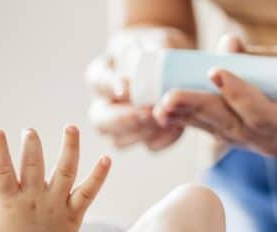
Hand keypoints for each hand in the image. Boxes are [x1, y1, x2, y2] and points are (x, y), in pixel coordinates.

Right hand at [0, 126, 110, 231]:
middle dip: (31, 145)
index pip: (2, 170)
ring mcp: (55, 208)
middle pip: (33, 166)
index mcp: (9, 203)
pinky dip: (99, 176)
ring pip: (64, 172)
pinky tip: (107, 158)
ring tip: (71, 128)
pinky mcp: (73, 216)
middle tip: (30, 131)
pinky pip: (88, 193)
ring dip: (69, 148)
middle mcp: (33, 202)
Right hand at [87, 27, 193, 151]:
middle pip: (100, 121)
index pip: (98, 82)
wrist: (171, 60)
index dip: (110, 87)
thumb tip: (157, 64)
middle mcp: (104, 104)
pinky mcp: (145, 136)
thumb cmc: (159, 46)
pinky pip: (148, 146)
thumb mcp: (157, 40)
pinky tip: (178, 126)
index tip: (125, 88)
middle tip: (147, 112)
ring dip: (142, 133)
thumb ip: (155, 50)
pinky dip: (163, 139)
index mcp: (100, 75)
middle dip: (123, 120)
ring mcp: (121, 125)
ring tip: (165, 119)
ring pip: (119, 140)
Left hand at [153, 35, 276, 155]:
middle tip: (171, 97)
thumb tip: (227, 44)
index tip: (216, 71)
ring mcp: (247, 143)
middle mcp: (268, 141)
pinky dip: (185, 117)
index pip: (261, 114)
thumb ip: (260, 57)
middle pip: (229, 124)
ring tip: (160, 105)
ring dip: (183, 115)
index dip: (238, 94)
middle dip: (198, 108)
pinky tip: (163, 111)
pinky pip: (206, 128)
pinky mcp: (229, 138)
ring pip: (212, 128)